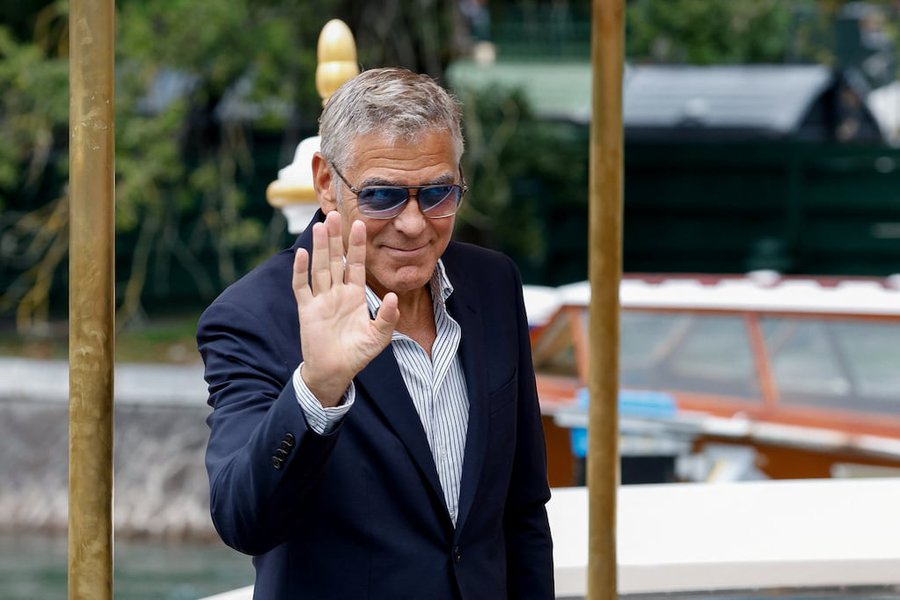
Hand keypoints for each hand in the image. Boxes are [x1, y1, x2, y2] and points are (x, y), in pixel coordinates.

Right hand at [292, 211, 399, 406]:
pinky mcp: (306, 310)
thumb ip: (388, 318)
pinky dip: (301, 271)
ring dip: (320, 247)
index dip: (357, 245)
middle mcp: (336, 293)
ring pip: (319, 268)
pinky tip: (302, 253)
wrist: (335, 372)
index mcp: (354, 295)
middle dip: (336, 238)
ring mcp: (320, 300)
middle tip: (335, 214)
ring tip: (321, 225)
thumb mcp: (379, 337)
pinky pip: (302, 287)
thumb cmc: (357, 354)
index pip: (356, 264)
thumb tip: (395, 298)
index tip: (361, 224)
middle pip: (335, 260)